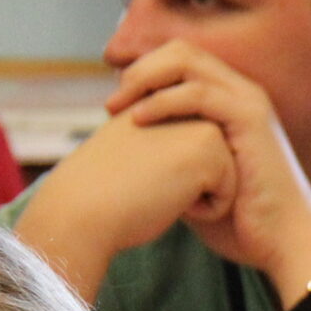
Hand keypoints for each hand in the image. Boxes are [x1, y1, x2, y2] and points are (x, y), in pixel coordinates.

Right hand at [12, 103, 237, 295]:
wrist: (83, 208)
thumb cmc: (105, 189)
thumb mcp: (139, 149)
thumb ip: (167, 138)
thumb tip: (196, 159)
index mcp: (167, 99)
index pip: (195, 157)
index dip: (172, 179)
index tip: (137, 174)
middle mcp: (186, 103)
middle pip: (214, 167)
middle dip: (189, 187)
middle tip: (145, 179)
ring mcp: (201, 121)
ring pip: (225, 180)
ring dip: (196, 196)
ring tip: (156, 185)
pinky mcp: (210, 149)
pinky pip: (227, 196)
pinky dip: (205, 210)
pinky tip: (169, 199)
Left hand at [106, 43, 310, 294]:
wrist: (285, 244)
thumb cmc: (243, 222)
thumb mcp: (196, 181)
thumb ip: (171, 158)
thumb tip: (132, 156)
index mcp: (230, 101)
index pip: (180, 61)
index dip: (143, 74)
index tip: (115, 106)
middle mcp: (241, 92)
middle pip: (180, 51)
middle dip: (140, 70)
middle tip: (112, 103)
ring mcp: (248, 101)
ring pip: (187, 61)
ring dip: (145, 79)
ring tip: (117, 108)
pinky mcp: (251, 118)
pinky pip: (198, 93)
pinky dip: (163, 101)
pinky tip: (139, 119)